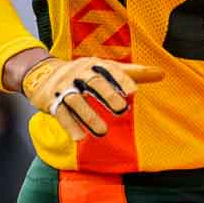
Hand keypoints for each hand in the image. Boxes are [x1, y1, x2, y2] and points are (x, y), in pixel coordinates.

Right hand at [20, 56, 163, 140]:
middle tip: (121, 110)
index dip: (121, 80)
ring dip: (88, 116)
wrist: (42, 73)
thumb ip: (133, 73)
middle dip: (106, 95)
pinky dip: (69, 125)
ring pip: (75, 100)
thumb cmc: (85, 73)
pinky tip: (79, 138)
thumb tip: (162, 73)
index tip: (134, 91)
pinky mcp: (51, 101)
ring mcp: (63, 87)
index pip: (109, 70)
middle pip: (93, 82)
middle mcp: (77, 74)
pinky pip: (60, 114)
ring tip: (102, 132)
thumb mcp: (106, 69)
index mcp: (94, 65)